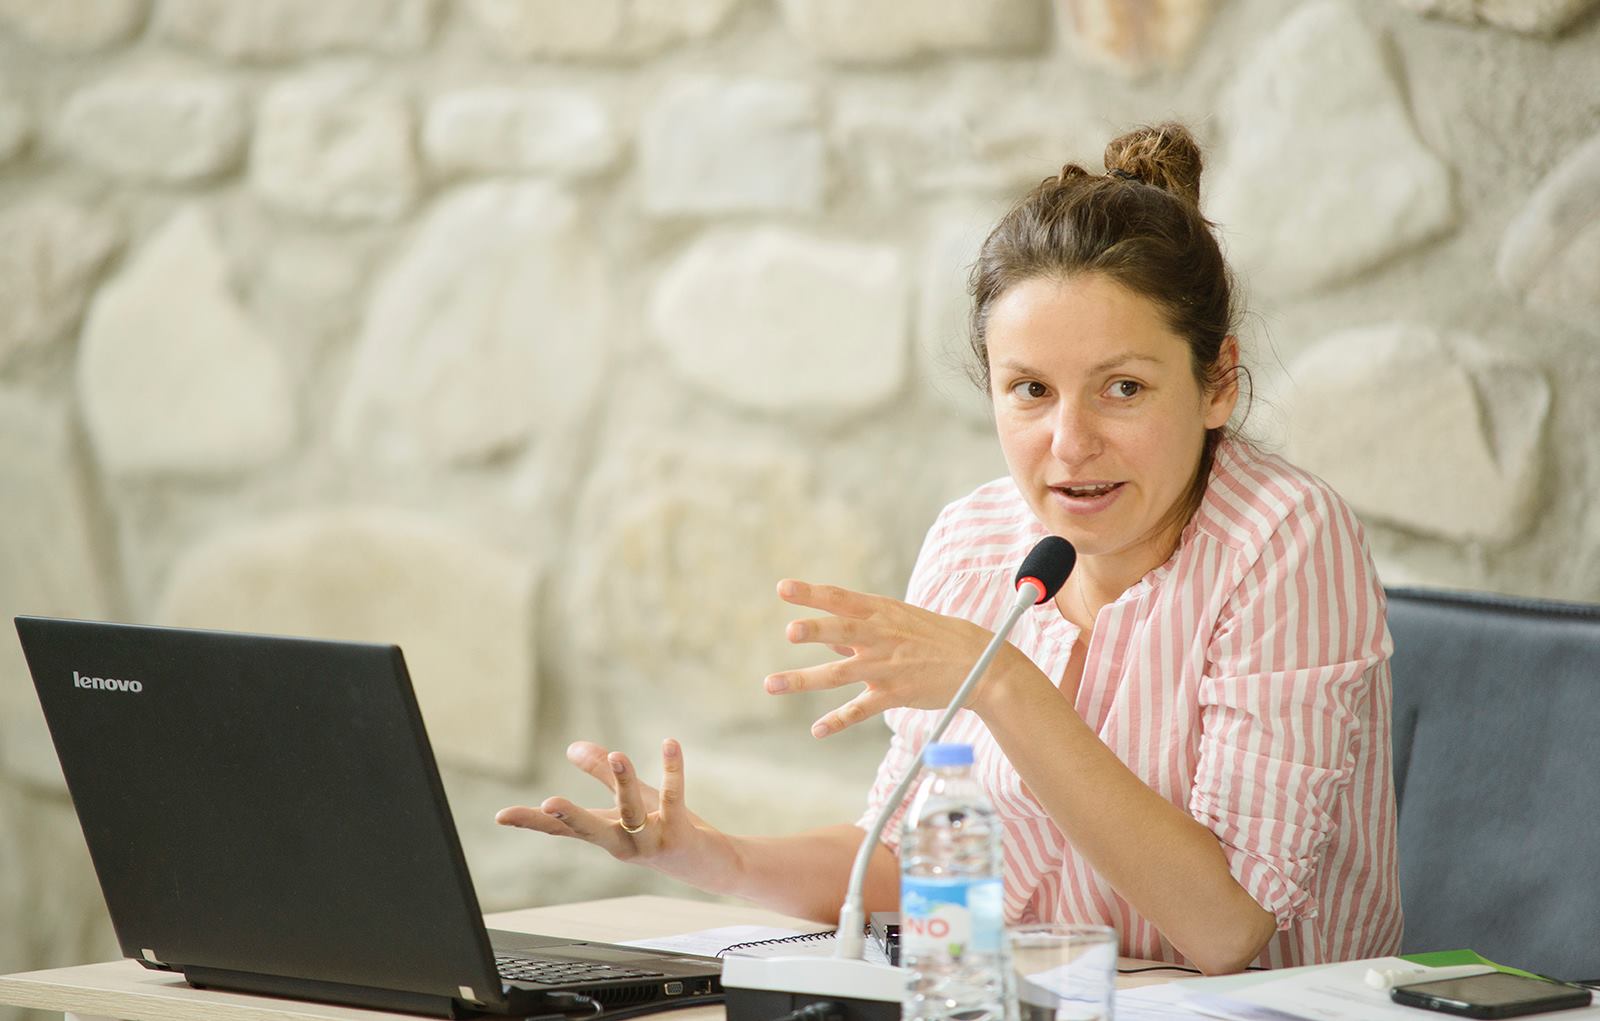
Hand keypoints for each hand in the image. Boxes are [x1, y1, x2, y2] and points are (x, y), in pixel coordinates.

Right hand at [495, 740, 737, 889]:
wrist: (708, 864)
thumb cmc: (662, 830)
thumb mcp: (629, 800)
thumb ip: (601, 774)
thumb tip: (571, 747)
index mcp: (605, 833)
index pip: (561, 829)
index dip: (531, 822)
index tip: (501, 816)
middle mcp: (622, 843)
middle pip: (591, 830)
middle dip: (571, 817)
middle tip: (548, 804)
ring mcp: (650, 841)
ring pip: (632, 812)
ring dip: (625, 783)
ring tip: (617, 754)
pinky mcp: (679, 832)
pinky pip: (674, 796)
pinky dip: (673, 770)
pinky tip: (670, 744)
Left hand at [767, 579, 1029, 737]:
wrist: (980, 664)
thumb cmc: (936, 638)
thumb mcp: (900, 622)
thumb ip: (862, 630)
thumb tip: (829, 639)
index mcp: (881, 612)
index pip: (840, 599)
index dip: (811, 593)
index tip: (782, 588)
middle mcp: (880, 637)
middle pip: (842, 632)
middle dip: (815, 630)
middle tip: (789, 632)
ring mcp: (886, 667)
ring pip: (838, 674)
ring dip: (803, 679)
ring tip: (771, 683)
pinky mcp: (894, 694)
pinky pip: (860, 709)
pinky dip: (837, 720)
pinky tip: (817, 730)